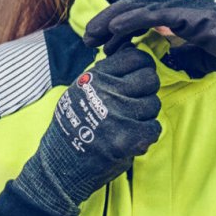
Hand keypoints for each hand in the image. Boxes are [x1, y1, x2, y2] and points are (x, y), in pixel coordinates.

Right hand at [7, 44, 161, 215]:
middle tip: (135, 103)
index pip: (136, 57)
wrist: (60, 165)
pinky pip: (155, 128)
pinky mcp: (128, 138)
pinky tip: (131, 138)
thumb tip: (133, 50)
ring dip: (145, 115)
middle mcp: (106, 92)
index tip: (138, 78)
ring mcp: (118, 115)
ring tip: (127, 123)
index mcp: (94, 77)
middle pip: (150, 79)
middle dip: (146, 90)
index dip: (143, 67)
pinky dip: (146, 135)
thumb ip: (105, 74)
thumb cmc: (73, 127)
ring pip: (154, 104)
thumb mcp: (79, 90)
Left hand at [82, 0, 215, 76]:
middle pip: (138, 2)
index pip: (149, 7)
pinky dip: (131, 20)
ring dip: (113, 20)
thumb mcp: (210, 54)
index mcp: (191, 4)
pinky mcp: (193, 15)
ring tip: (93, 36)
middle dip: (111, 19)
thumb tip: (169, 61)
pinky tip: (114, 31)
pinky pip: (154, 15)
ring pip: (140, 5)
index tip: (107, 39)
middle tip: (90, 36)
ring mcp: (191, 3)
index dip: (124, 20)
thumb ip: (189, 54)